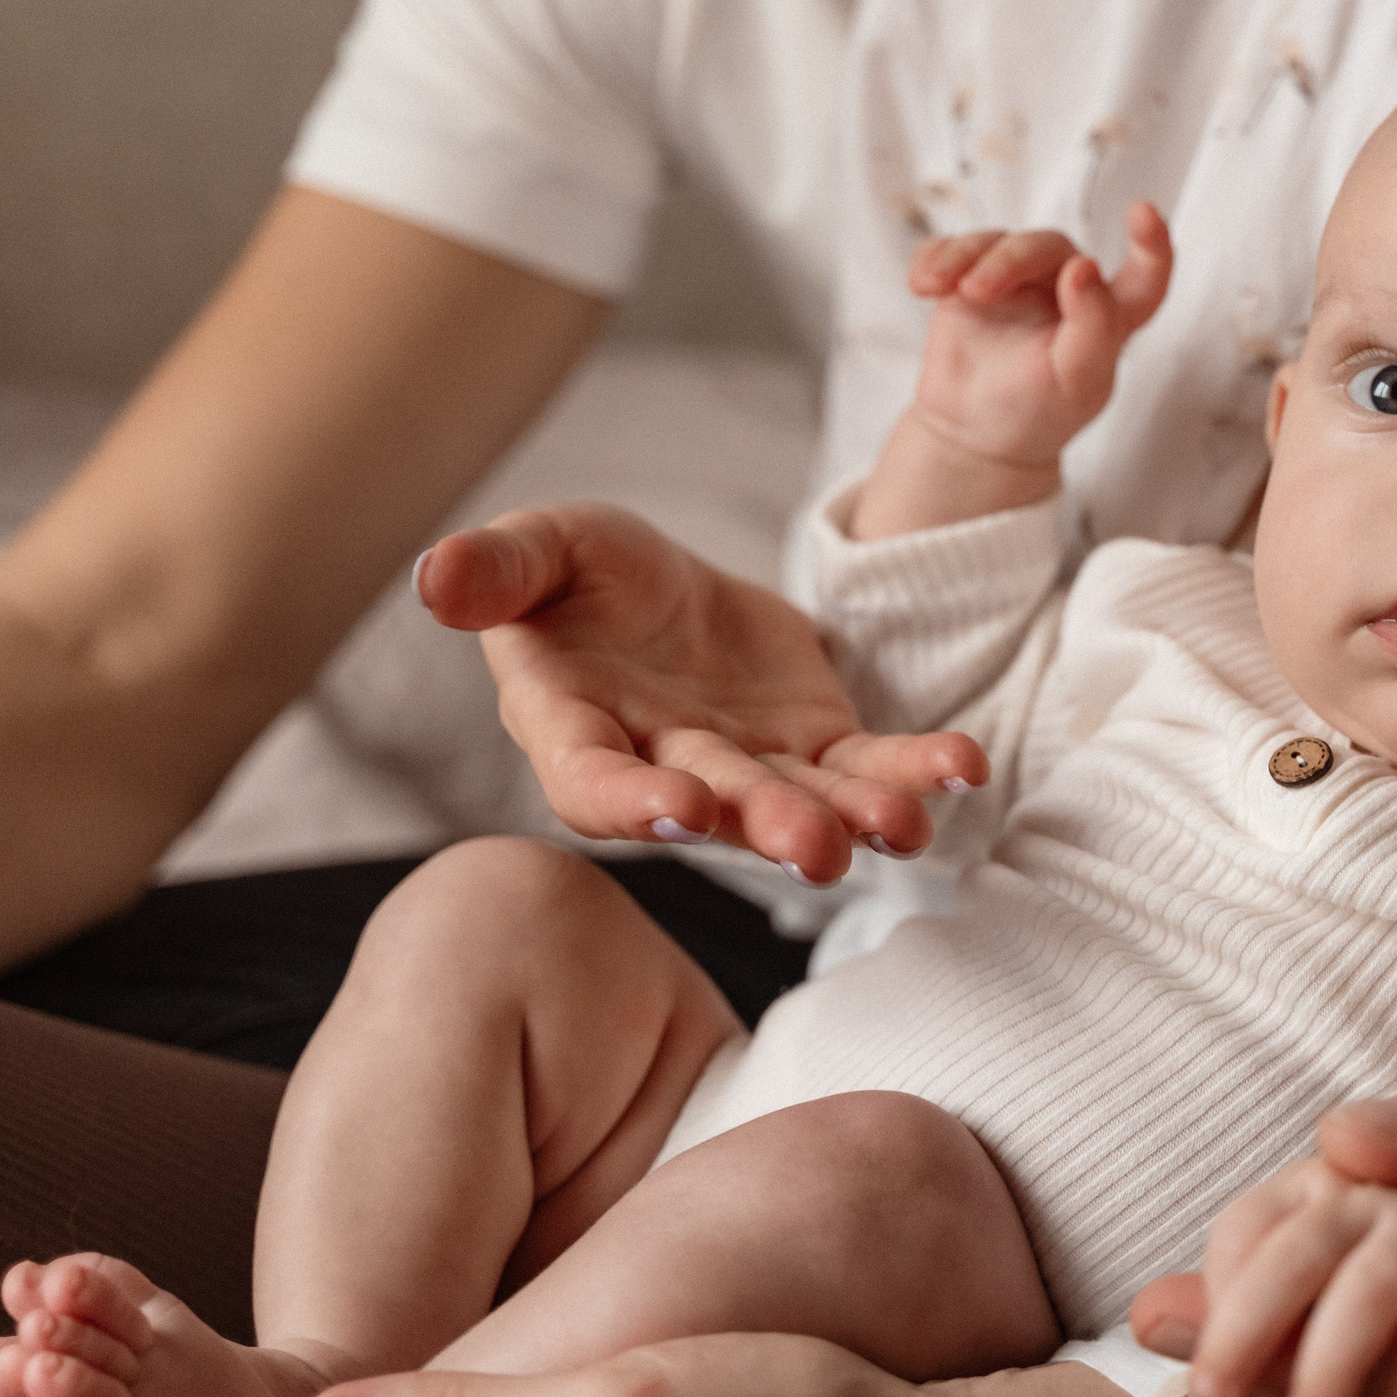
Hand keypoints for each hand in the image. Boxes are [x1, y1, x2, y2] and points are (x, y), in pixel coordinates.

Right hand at [418, 504, 985, 885]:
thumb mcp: (542, 548)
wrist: (663, 586)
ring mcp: (748, 769)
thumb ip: (497, 569)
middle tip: (817, 848)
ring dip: (853, 818)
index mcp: (574, 732)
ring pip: (803, 803)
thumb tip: (433, 579)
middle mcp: (663, 770)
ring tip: (907, 825)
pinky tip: (963, 766)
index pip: (592, 784)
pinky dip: (914, 769)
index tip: (679, 807)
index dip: (631, 802)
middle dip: (768, 825)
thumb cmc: (582, 574)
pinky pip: (868, 766)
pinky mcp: (815, 747)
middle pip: (717, 808)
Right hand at [905, 203, 1172, 469]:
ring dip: (964, 257)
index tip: (1142, 213)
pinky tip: (922, 285)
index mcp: (1108, 317)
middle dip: (1009, 261)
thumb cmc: (1037, 413)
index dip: (1151, 245)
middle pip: (1048, 247)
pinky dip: (936, 259)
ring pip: (996, 241)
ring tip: (939, 287)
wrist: (973, 435)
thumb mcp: (1076, 380)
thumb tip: (1083, 265)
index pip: (1144, 277)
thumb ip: (1093, 325)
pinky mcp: (970, 279)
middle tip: (977, 291)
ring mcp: (1016, 281)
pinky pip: (954, 248)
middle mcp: (1066, 289)